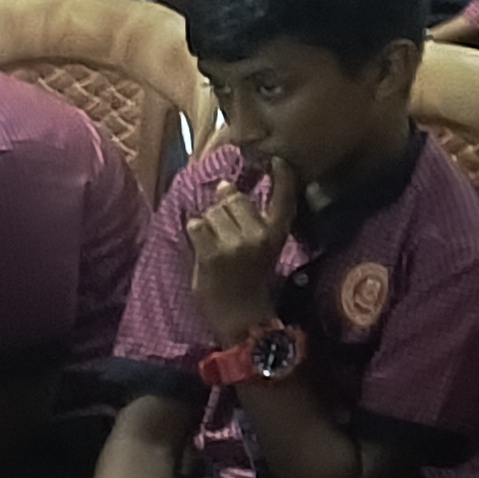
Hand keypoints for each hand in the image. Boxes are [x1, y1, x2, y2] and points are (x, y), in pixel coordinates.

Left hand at [186, 168, 298, 343]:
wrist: (240, 316)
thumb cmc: (250, 282)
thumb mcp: (262, 248)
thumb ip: (248, 219)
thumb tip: (225, 186)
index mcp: (276, 234)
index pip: (283, 198)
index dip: (281, 177)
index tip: (276, 161)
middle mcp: (258, 234)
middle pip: (234, 200)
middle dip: (223, 207)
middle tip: (224, 231)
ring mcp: (234, 243)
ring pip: (211, 212)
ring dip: (207, 223)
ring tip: (213, 244)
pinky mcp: (212, 252)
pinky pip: (196, 225)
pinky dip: (195, 234)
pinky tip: (203, 249)